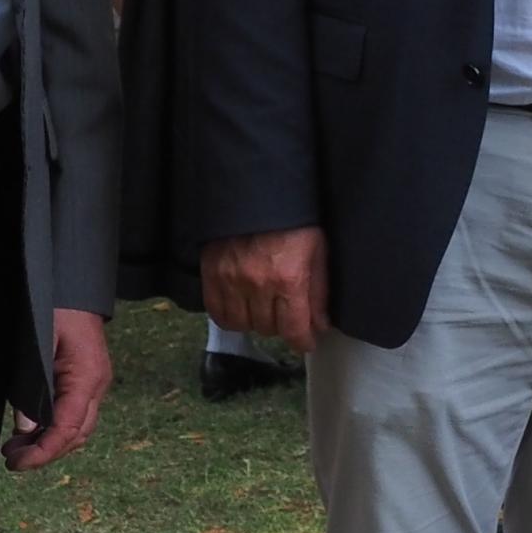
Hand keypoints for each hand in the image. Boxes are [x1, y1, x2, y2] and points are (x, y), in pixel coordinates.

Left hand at [6, 306, 114, 470]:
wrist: (74, 287)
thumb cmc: (54, 308)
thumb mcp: (37, 344)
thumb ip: (32, 386)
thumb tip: (25, 427)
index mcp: (87, 377)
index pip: (68, 428)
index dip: (44, 451)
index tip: (19, 463)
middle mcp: (96, 386)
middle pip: (76, 435)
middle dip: (45, 453)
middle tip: (12, 459)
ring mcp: (95, 384)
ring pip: (77, 429)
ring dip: (49, 444)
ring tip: (16, 449)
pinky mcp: (87, 382)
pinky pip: (75, 415)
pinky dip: (54, 429)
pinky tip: (32, 431)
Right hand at [202, 227, 328, 351]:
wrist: (256, 191)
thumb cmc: (293, 220)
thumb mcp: (317, 251)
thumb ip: (319, 292)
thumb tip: (320, 326)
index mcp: (289, 278)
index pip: (293, 330)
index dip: (302, 341)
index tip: (305, 341)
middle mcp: (258, 284)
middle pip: (268, 329)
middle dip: (281, 325)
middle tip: (286, 312)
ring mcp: (231, 280)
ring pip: (243, 325)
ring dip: (255, 321)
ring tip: (263, 307)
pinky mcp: (211, 274)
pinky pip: (217, 313)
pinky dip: (230, 317)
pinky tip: (241, 307)